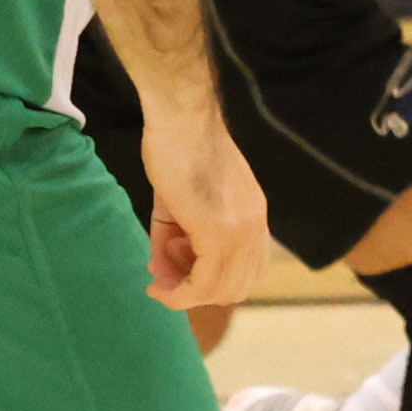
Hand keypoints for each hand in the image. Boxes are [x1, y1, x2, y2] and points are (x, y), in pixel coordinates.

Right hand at [140, 111, 269, 309]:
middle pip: (236, 287)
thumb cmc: (176, 147)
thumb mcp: (175, 203)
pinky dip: (180, 293)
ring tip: (158, 278)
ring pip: (220, 289)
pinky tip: (157, 285)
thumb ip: (173, 240)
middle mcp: (255, 227)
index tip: (175, 274)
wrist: (179, 116)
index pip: (246, 270)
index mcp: (252, 216)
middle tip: (165, 279)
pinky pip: (204, 281)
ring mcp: (240, 230)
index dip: (211, 281)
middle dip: (197, 292)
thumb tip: (160, 274)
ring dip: (185, 294)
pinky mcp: (218, 231)